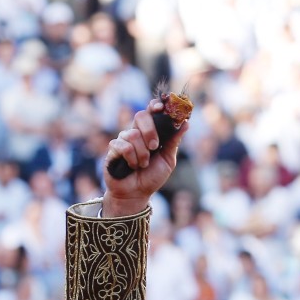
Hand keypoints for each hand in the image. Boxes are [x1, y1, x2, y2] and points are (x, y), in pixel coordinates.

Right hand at [102, 98, 188, 217]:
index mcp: (150, 132)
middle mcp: (136, 132)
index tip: (160, 107)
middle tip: (154, 147)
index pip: (150, 111)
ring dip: (142, 153)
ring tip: (143, 165)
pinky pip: (123, 145)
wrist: (136, 194)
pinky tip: (132, 166)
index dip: (154, 105)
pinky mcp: (113, 148)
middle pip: (141, 115)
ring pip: (133, 134)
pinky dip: (131, 158)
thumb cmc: (152, 177)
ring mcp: (124, 139)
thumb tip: (186, 123)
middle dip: (150, 131)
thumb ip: (174, 141)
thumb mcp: (168, 160)